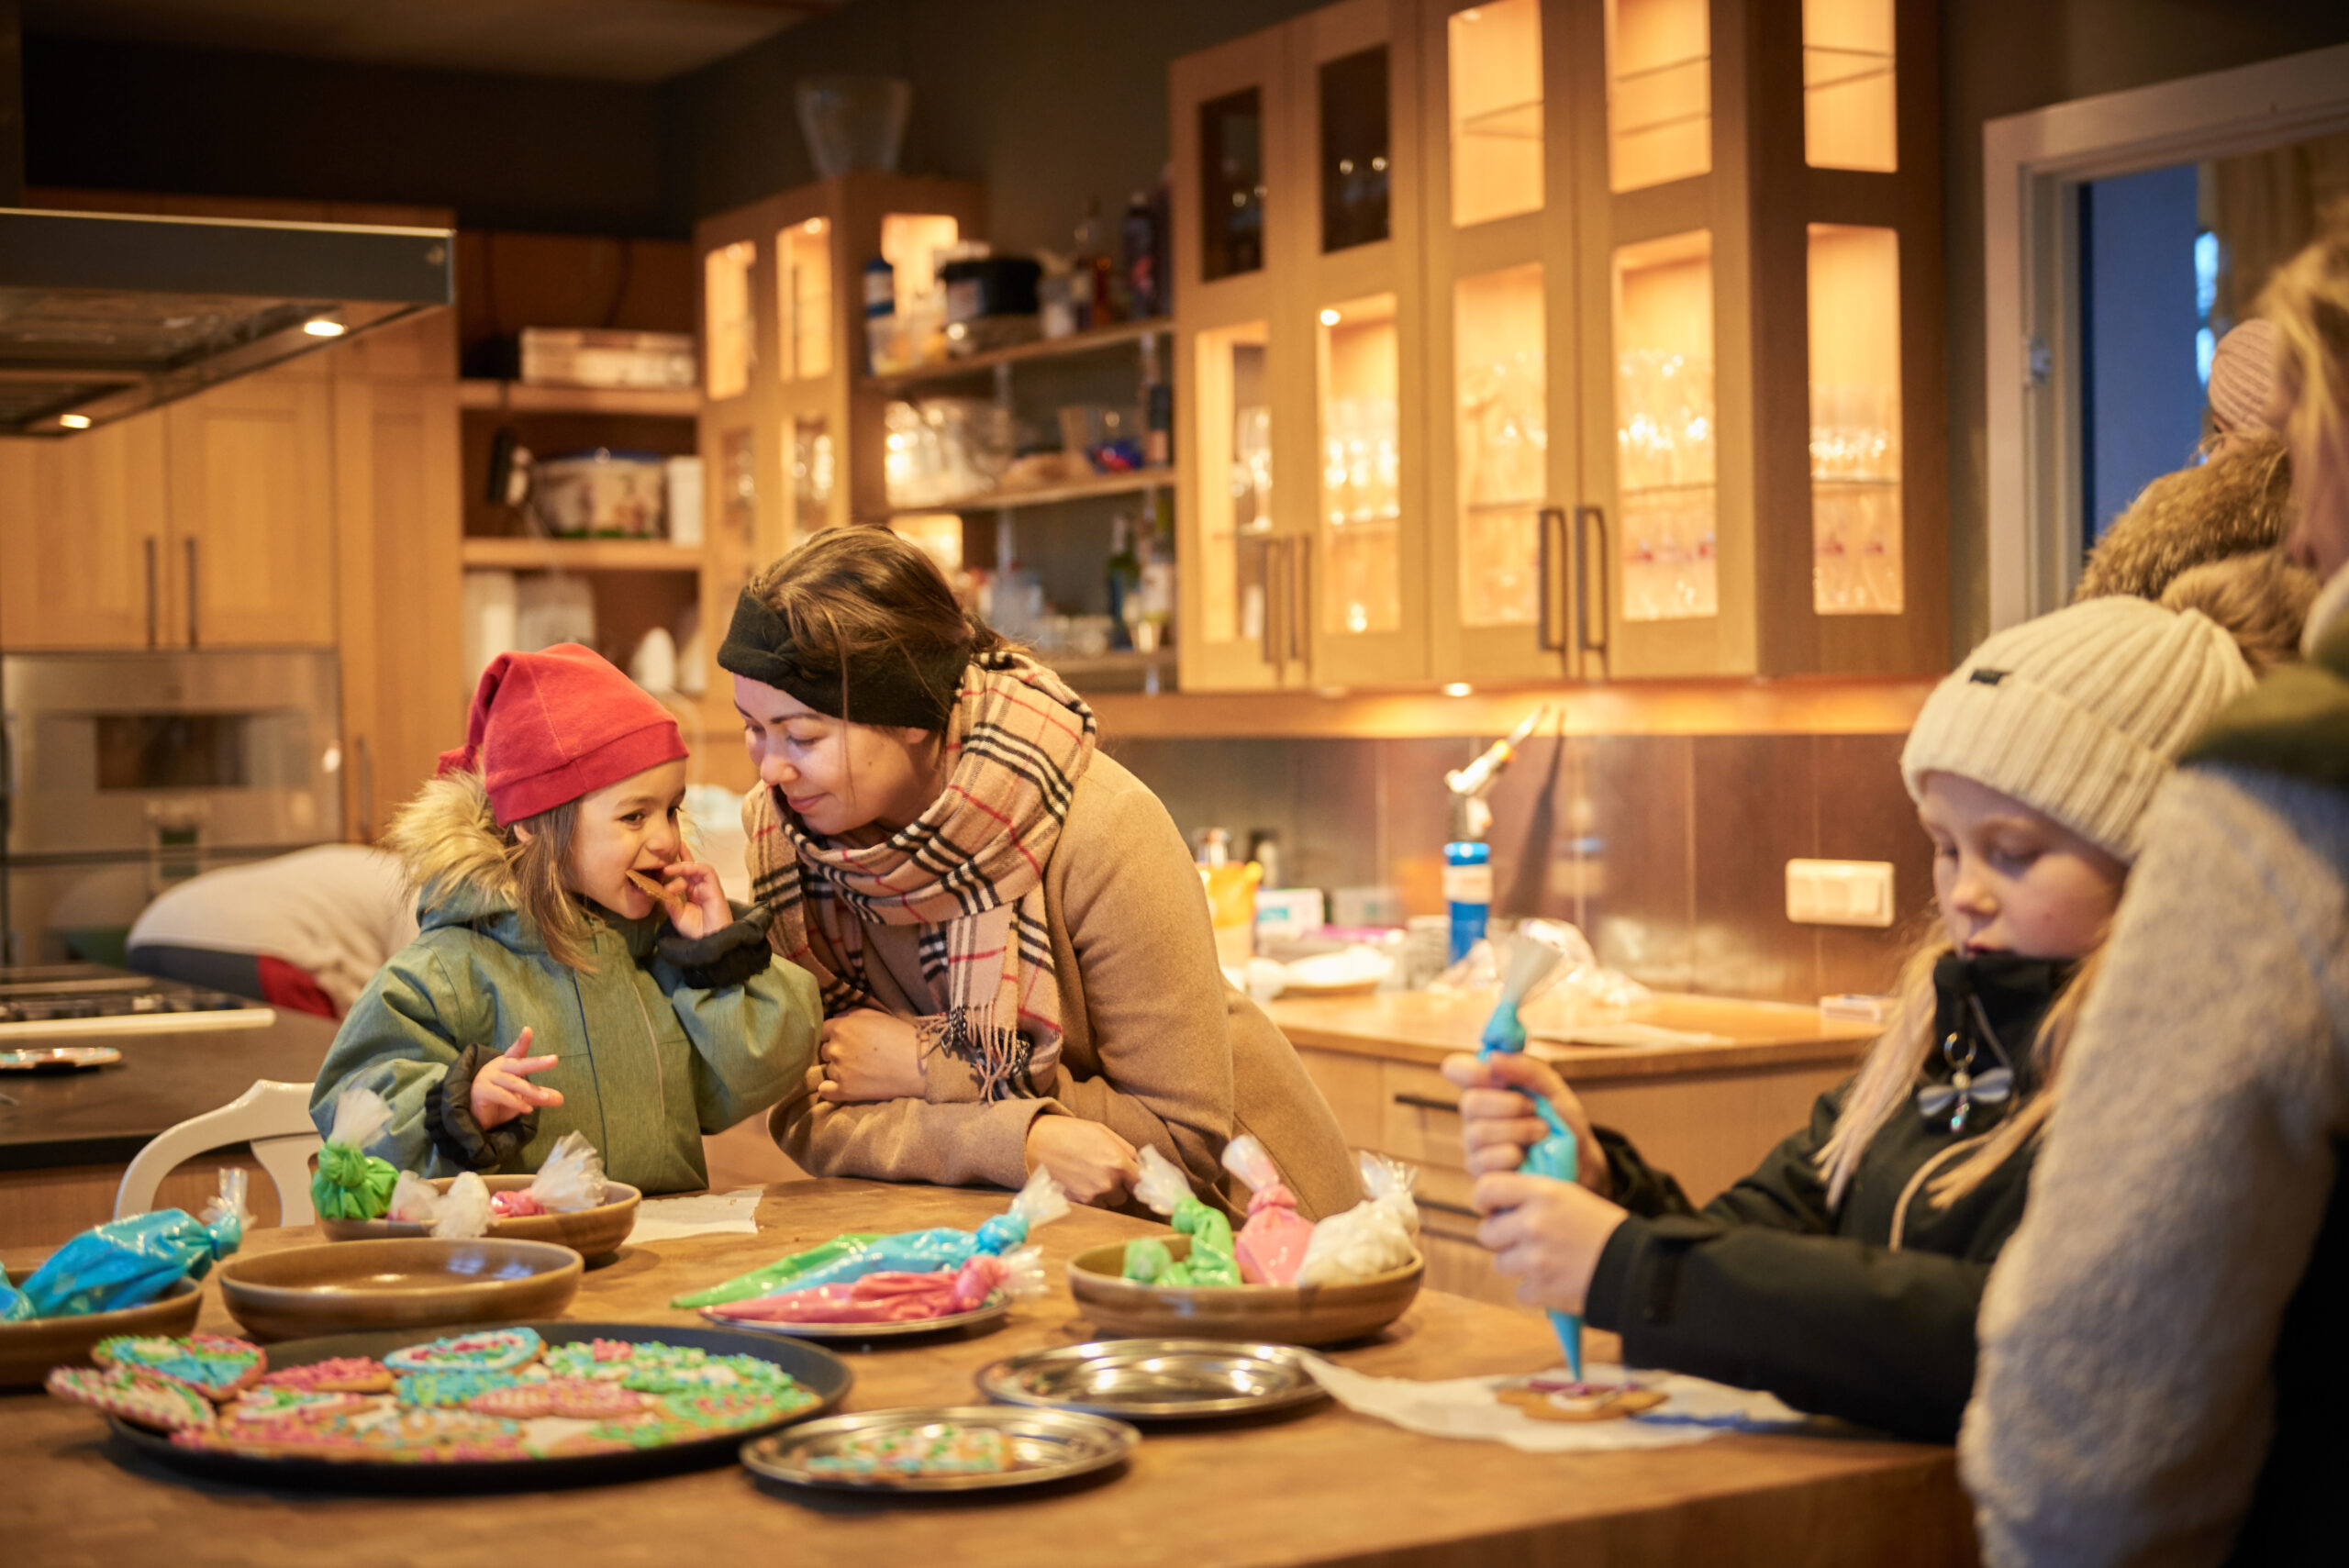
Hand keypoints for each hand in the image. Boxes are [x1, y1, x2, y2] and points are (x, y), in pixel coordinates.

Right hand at [469, 1026, 562, 1130]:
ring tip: (545, 1097)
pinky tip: (528, 1109)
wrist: (476, 1116)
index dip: (522, 1041)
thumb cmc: (500, 1100)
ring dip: (530, 1090)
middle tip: (554, 1059)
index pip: (516, 1051)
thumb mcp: (522, 1098)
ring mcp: (487, 1079)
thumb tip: (561, 1099)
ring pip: (512, 1082)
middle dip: (537, 1062)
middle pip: (519, 1064)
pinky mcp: (481, 1091)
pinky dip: (515, 1102)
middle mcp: (497, 1068)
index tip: (528, 1030)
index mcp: (507, 1064)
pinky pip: (501, 1095)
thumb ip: (539, 1096)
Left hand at [654, 859, 731, 940]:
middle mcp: (699, 887)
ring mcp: (707, 886)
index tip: (660, 860)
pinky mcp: (715, 887)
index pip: (682, 875)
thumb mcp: (677, 915)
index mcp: (691, 893)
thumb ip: (669, 902)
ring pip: (696, 867)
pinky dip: (693, 868)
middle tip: (666, 848)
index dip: (675, 865)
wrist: (709, 941)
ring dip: (681, 866)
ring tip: (666, 870)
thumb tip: (659, 890)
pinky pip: (706, 871)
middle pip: (690, 866)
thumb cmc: (696, 931)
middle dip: (681, 855)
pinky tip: (681, 870)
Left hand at [815, 1010, 926, 1101]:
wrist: (920, 1065)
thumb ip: (852, 1013)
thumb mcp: (878, 1015)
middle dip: (837, 1052)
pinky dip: (831, 1089)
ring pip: (827, 1070)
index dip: (835, 1035)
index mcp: (842, 1027)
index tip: (848, 1041)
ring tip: (861, 1071)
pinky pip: (825, 1091)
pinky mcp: (845, 1091)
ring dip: (839, 1070)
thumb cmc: (901, 1036)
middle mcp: (836, 1048)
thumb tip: (837, 1018)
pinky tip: (843, 1086)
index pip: (823, 1031)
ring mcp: (838, 1071)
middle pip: (823, 1051)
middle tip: (858, 1057)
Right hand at [1024, 1116, 1140, 1206]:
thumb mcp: (1101, 1131)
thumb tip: (1136, 1162)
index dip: (1138, 1178)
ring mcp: (1091, 1196)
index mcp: (1117, 1163)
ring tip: (1088, 1176)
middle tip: (1104, 1171)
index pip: (1140, 1181)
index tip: (1134, 1176)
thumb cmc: (1069, 1132)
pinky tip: (1078, 1182)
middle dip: (1119, 1186)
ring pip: (1108, 1202)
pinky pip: (1092, 1205)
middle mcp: (1107, 1183)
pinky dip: (1090, 1197)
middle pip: (1124, 1195)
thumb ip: (1124, 1148)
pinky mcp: (1077, 1204)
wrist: (1035, 1143)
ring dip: (1104, 1193)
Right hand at [1440, 1050, 1611, 1195]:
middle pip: (1469, 1102)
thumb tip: (1494, 1057)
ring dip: (1518, 1131)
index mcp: (1489, 1090)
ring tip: (1542, 1134)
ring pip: (1478, 1132)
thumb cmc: (1564, 1126)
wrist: (1580, 1169)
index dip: (1468, 1069)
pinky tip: (1528, 1158)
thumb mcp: (1556, 1093)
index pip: (1456, 1069)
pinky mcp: (1480, 1175)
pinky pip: (1486, 1161)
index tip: (1494, 1072)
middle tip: (1534, 1110)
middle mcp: (1476, 1116)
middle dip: (1508, 1105)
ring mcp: (1475, 1147)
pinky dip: (1514, 1155)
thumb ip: (1529, 1071)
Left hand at [1472, 1170, 1629, 1313]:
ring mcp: (1534, 1258)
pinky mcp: (1540, 1289)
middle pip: (1487, 1232)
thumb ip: (1534, 1196)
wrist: (1636, 1267)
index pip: (1486, 1188)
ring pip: (1501, 1263)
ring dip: (1519, 1266)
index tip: (1492, 1209)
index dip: (1484, 1200)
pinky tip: (1557, 1282)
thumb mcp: (1571, 1195)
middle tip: (1527, 1241)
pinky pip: (1520, 1291)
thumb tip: (1500, 1204)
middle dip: (1503, 1238)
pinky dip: (1535, 1291)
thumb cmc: (1604, 1229)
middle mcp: (1532, 1222)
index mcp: (1541, 1192)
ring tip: (1547, 1262)